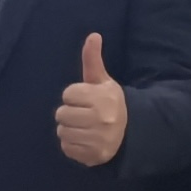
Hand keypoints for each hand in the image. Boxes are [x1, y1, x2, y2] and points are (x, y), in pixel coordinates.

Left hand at [55, 33, 127, 167]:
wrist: (129, 132)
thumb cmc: (109, 103)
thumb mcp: (103, 80)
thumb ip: (93, 59)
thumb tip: (93, 35)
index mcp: (102, 98)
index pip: (68, 94)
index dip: (74, 96)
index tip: (86, 99)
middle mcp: (101, 119)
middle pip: (61, 114)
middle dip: (69, 113)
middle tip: (83, 114)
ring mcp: (97, 139)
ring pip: (62, 131)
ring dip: (68, 129)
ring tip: (83, 127)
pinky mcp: (92, 156)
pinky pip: (66, 147)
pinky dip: (71, 144)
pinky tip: (84, 139)